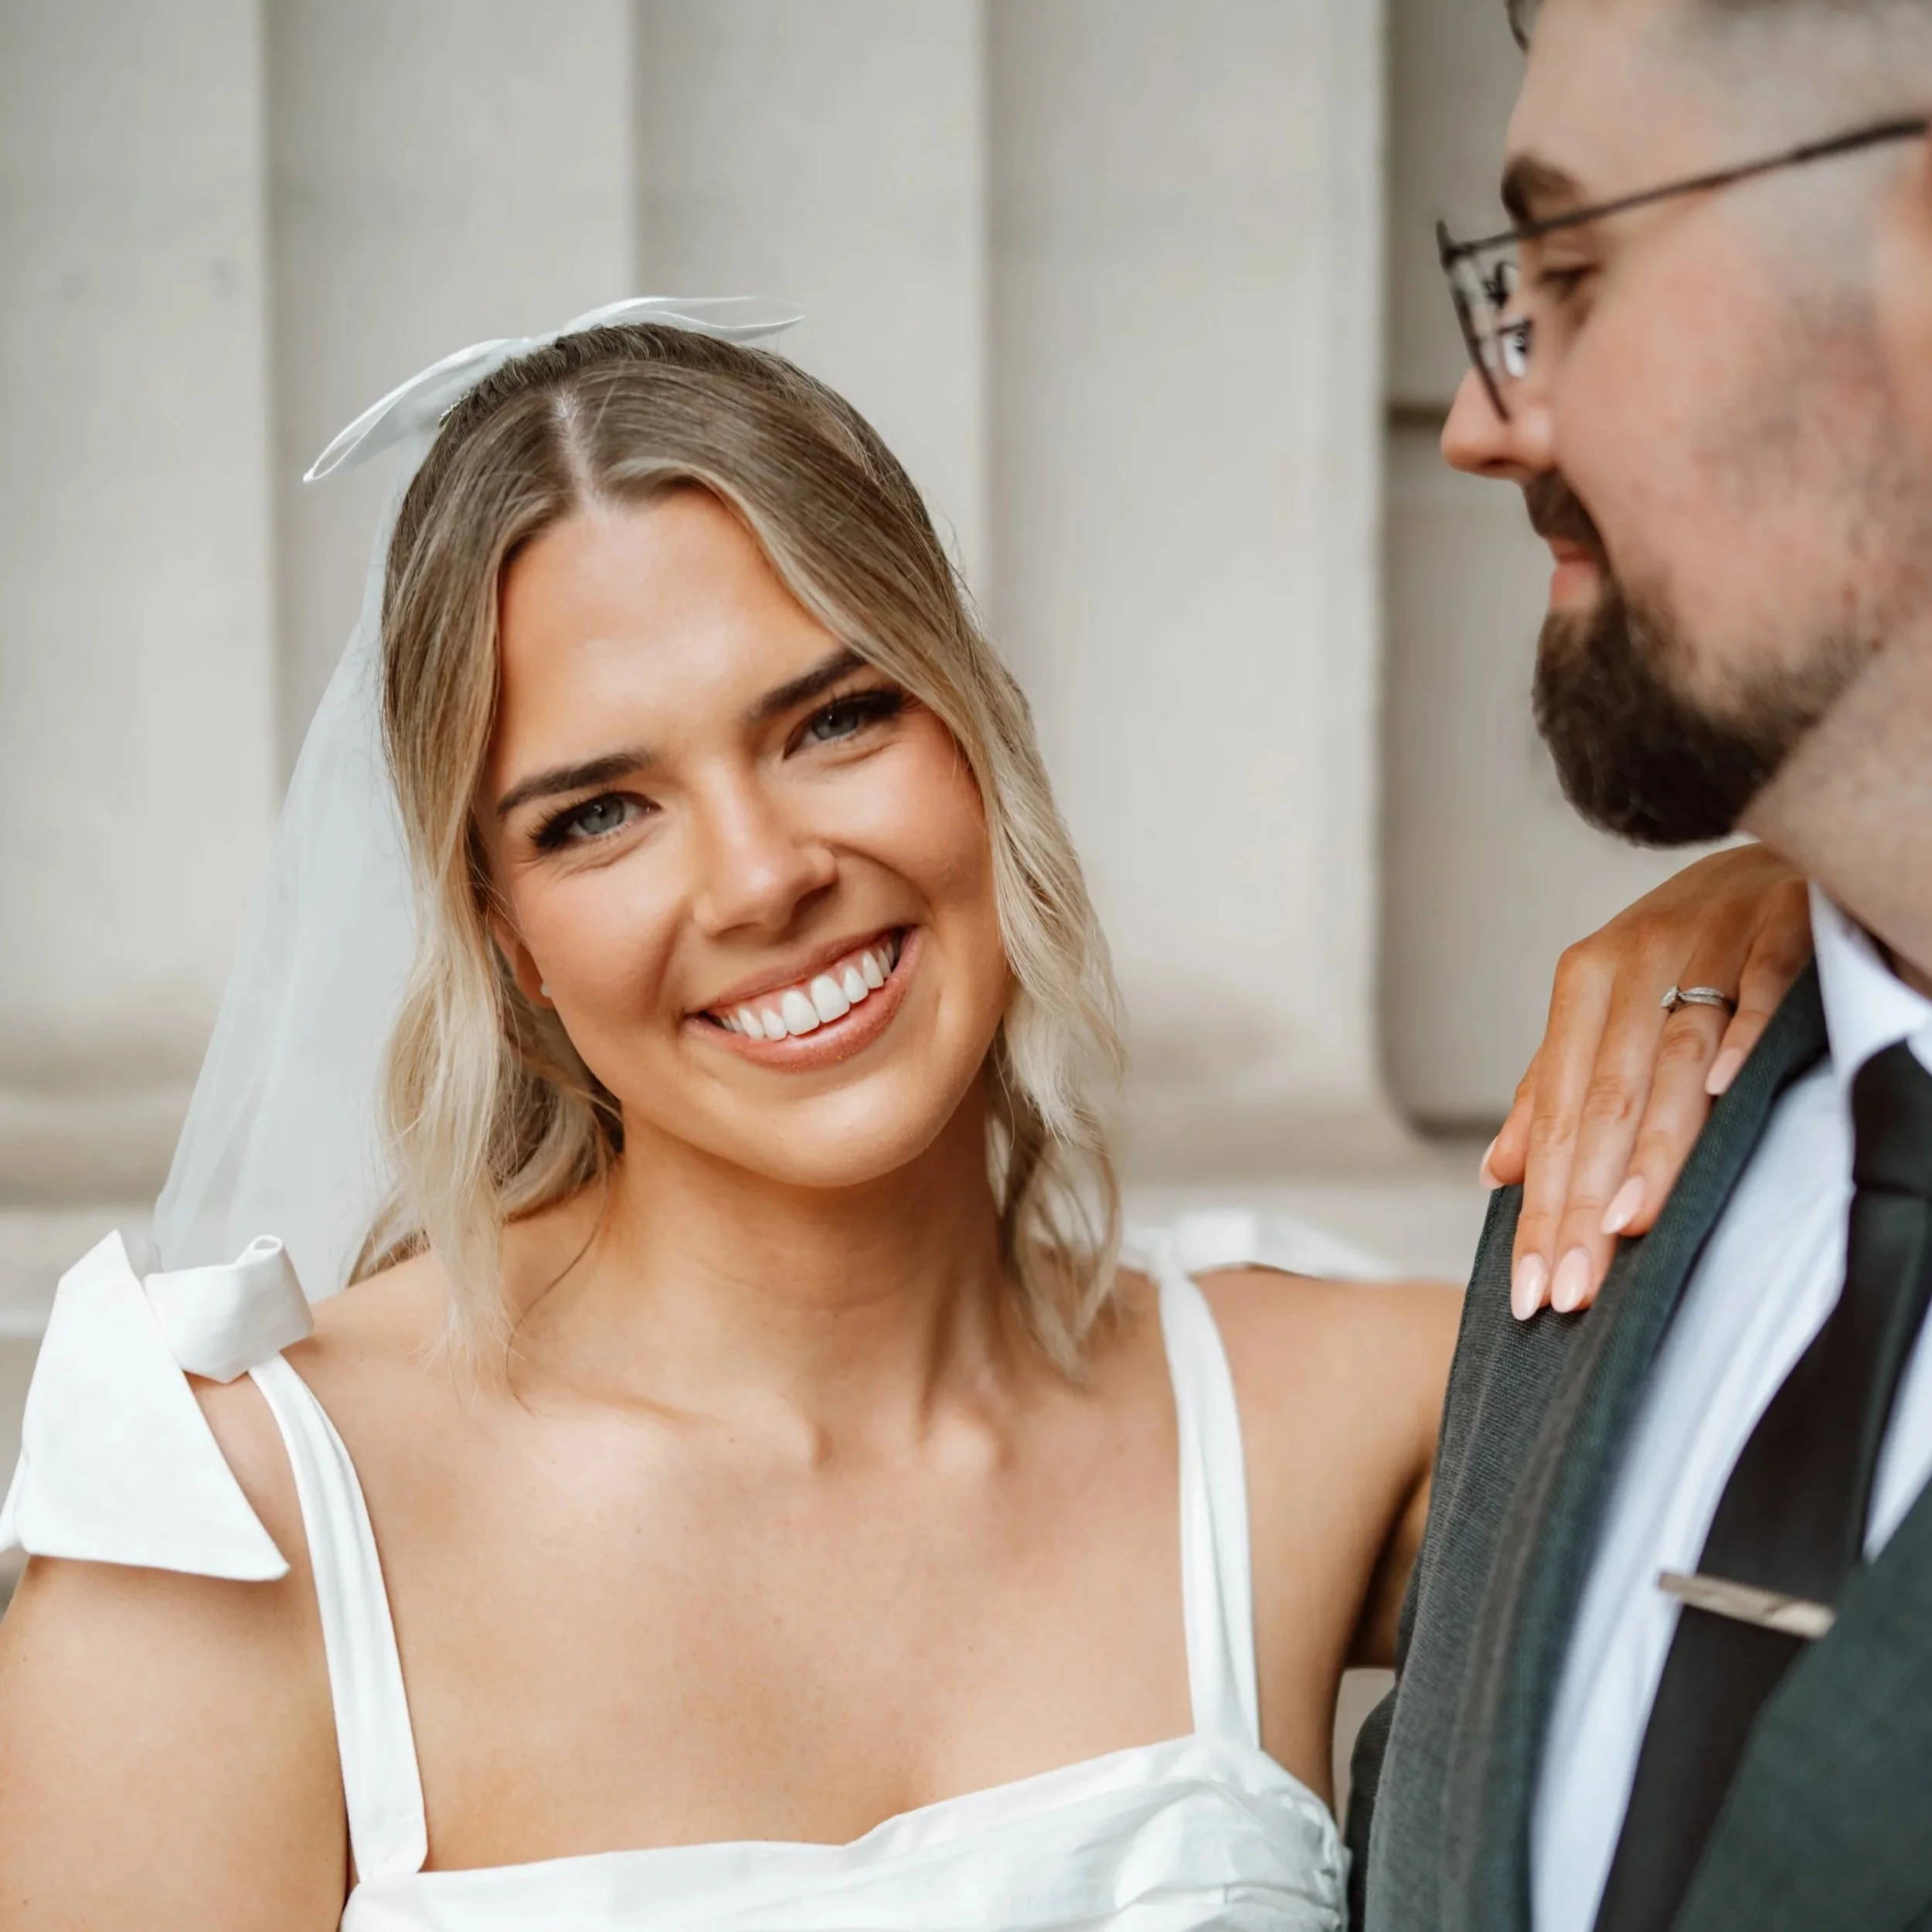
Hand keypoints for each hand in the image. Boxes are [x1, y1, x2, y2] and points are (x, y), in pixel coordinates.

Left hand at [1488, 845, 1811, 1320]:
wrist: (1770, 848)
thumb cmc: (1683, 944)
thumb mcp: (1606, 1005)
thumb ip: (1555, 1090)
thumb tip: (1496, 1171)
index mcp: (1586, 981)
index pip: (1557, 1113)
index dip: (1542, 1204)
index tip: (1533, 1285)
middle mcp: (1636, 961)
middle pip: (1604, 1099)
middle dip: (1582, 1200)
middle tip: (1570, 1285)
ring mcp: (1709, 942)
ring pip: (1673, 1060)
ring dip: (1651, 1147)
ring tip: (1623, 1227)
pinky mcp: (1780, 926)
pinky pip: (1760, 989)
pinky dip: (1743, 1036)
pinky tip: (1727, 1096)